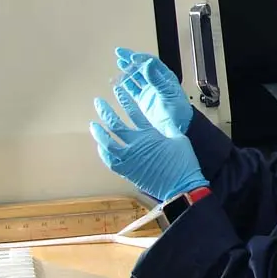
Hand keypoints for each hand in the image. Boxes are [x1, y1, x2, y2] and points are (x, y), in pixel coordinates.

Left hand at [90, 83, 207, 200]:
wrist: (181, 187)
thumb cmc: (183, 162)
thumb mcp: (180, 139)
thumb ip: (169, 128)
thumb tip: (166, 120)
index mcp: (149, 134)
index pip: (134, 113)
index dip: (125, 101)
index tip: (118, 91)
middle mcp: (135, 145)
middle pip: (115, 125)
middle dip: (105, 112)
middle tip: (98, 102)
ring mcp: (128, 159)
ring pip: (107, 143)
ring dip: (99, 132)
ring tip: (93, 124)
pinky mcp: (127, 172)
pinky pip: (110, 161)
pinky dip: (103, 153)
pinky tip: (101, 147)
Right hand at [115, 47, 193, 137]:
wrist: (178, 127)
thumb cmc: (179, 110)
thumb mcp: (168, 93)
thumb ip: (157, 79)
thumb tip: (148, 64)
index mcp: (165, 77)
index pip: (151, 62)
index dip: (140, 58)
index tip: (131, 56)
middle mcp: (156, 82)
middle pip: (141, 66)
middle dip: (130, 59)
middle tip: (119, 52)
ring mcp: (149, 91)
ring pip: (136, 76)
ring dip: (127, 69)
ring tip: (119, 62)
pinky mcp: (143, 100)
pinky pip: (132, 90)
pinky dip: (125, 85)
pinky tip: (118, 80)